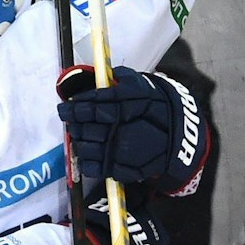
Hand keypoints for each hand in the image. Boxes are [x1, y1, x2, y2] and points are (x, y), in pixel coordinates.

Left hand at [58, 65, 209, 193]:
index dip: (73, 108)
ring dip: (78, 140)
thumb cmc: (160, 111)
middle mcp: (117, 132)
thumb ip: (125, 80)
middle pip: (83, 128)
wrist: (179, 140)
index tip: (65, 107)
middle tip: (71, 120)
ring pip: (83, 147)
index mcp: (121, 110)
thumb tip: (109, 75)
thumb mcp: (145, 88)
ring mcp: (116, 153)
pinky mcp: (117, 169)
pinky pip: (92, 167)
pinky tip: (87, 153)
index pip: (88, 108)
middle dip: (74, 124)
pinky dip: (85, 160)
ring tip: (80, 135)